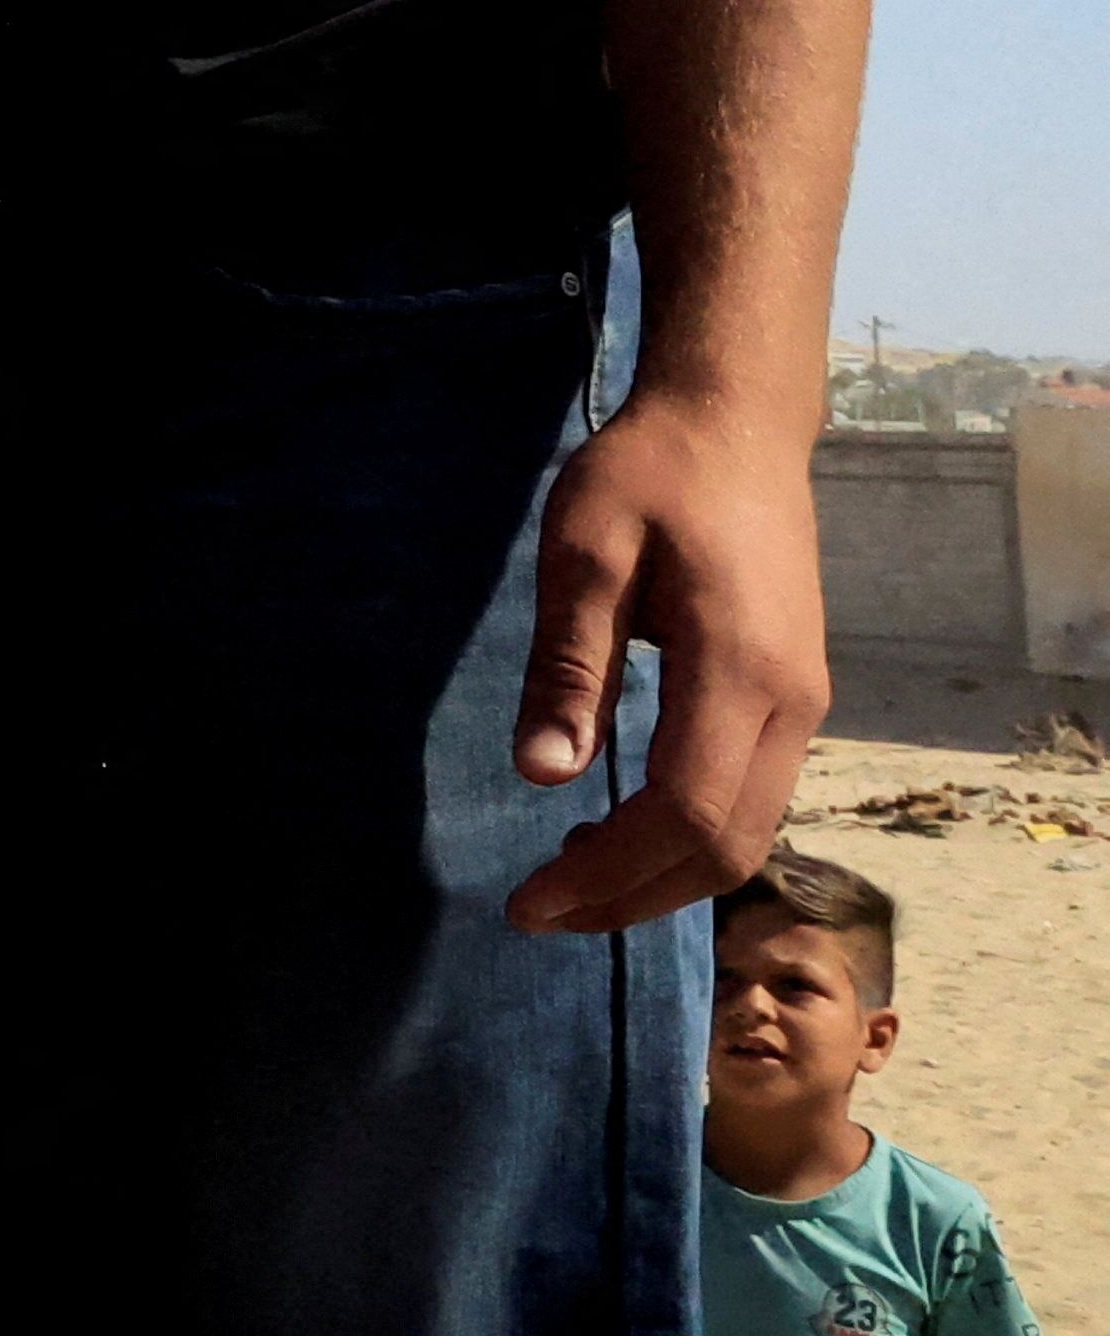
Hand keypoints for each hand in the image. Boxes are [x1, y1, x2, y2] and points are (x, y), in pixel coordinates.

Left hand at [506, 383, 830, 933]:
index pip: (684, 813)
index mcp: (741, 670)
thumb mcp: (585, 551)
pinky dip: (688, 836)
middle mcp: (792, 704)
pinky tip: (619, 824)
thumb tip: (543, 774)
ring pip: (748, 832)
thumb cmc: (650, 474)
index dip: (609, 873)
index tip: (530, 902)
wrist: (735, 423)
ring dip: (662, 874)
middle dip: (634, 896)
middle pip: (726, 848)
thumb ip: (569, 665)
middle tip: (542, 912)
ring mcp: (804, 704)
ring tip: (570, 878)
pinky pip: (752, 797)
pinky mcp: (794, 696)